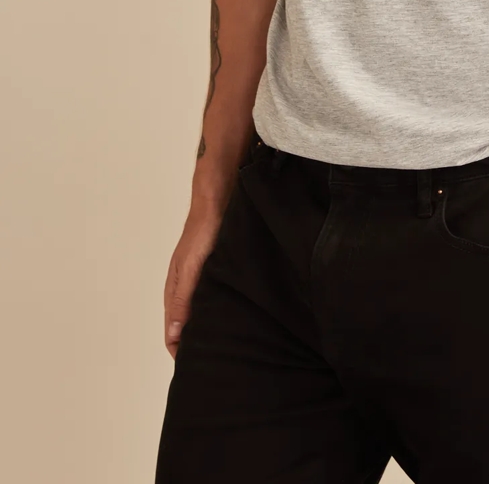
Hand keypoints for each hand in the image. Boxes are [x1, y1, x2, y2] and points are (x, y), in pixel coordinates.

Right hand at [162, 206, 223, 358]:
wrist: (218, 202)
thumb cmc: (203, 233)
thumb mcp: (191, 269)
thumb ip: (182, 300)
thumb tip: (174, 335)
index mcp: (174, 291)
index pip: (172, 333)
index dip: (180, 353)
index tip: (195, 371)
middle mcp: (185, 288)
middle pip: (185, 326)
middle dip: (195, 345)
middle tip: (214, 363)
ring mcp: (200, 280)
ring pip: (200, 313)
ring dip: (208, 328)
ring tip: (226, 347)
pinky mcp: (216, 272)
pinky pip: (214, 299)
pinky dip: (219, 312)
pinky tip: (232, 317)